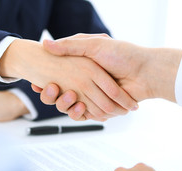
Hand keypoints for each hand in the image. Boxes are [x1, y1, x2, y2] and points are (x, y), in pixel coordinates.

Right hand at [41, 34, 181, 119]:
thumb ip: (70, 46)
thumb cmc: (122, 54)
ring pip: (70, 107)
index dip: (46, 82)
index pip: (57, 77)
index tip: (35, 82)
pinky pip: (84, 115)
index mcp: (83, 68)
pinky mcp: (101, 109)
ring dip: (64, 104)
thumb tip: (45, 44)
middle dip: (51, 95)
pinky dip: (79, 113)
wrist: (146, 72)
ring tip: (66, 96)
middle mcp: (86, 83)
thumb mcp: (95, 45)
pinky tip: (77, 106)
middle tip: (48, 89)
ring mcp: (93, 97)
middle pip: (60, 95)